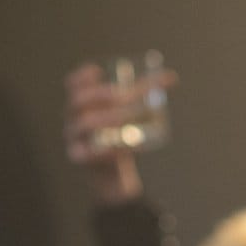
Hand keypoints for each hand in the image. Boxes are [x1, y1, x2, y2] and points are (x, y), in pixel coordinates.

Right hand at [63, 61, 175, 207]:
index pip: (74, 84)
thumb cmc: (120, 139)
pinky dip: (104, 149)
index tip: (99, 70)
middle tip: (123, 95)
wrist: (113, 175)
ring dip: (107, 118)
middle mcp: (73, 117)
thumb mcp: (129, 116)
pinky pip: (88, 152)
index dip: (83, 76)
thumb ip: (143, 96)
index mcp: (81, 104)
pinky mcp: (79, 157)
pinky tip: (119, 148)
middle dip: (102, 94)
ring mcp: (73, 137)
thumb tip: (172, 77)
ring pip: (85, 123)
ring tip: (126, 119)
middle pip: (80, 100)